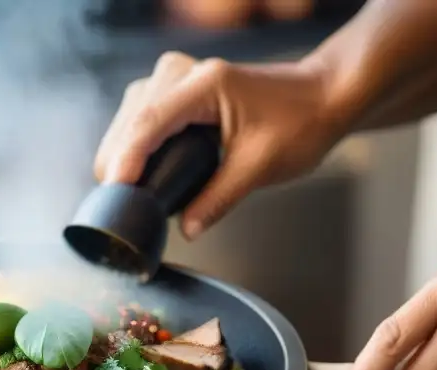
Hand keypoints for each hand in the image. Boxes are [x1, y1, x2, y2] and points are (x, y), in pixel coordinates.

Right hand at [94, 52, 340, 238]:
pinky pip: (139, 119)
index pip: (148, 123)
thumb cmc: (301, 124)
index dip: (125, 161)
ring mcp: (176, 79)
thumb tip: (186, 230)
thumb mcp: (260, 167)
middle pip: (129, 122)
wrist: (322, 98)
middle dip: (119, 165)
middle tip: (126, 210)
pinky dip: (135, 148)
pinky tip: (142, 176)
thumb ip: (219, 199)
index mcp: (204, 85)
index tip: (114, 193)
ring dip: (124, 157)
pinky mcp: (176, 91)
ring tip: (134, 197)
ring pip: (127, 120)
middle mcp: (182, 74)